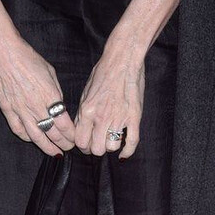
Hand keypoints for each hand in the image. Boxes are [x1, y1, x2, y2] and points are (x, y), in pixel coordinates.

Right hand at [0, 29, 76, 154]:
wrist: (4, 53)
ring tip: (54, 153)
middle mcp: (35, 106)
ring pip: (35, 136)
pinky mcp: (7, 109)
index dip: (71, 134)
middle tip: (69, 147)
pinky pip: (18, 129)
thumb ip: (56, 92)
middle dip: (63, 143)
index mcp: (49, 95)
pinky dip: (26, 137)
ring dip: (47, 147)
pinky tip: (32, 140)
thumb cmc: (28, 58)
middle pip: (52, 132)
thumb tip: (59, 106)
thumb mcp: (50, 72)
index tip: (75, 138)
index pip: (64, 123)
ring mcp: (20, 109)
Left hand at [74, 34, 144, 158]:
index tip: (86, 143)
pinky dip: (127, 151)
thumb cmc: (104, 73)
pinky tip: (123, 153)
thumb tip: (81, 129)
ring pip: (112, 147)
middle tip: (98, 142)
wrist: (123, 61)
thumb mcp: (86, 92)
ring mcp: (119, 118)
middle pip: (96, 149)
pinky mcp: (134, 117)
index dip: (83, 146)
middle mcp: (101, 117)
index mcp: (87, 111)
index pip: (80, 141)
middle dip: (96, 148)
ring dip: (111, 146)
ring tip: (111, 139)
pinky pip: (131, 142)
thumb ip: (83, 113)